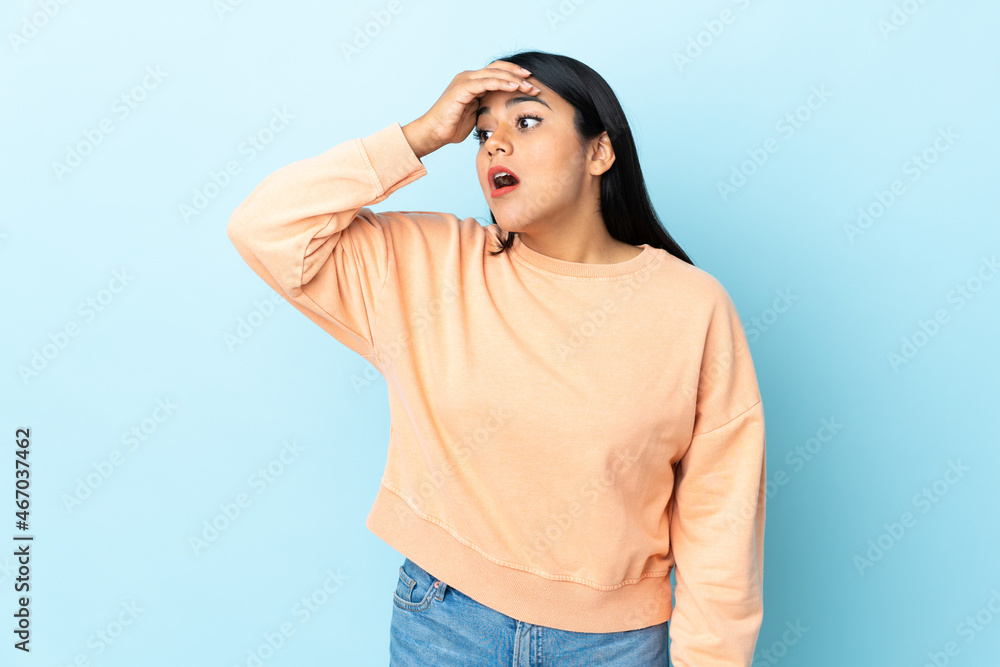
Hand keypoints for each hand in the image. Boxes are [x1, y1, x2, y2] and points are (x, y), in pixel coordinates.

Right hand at [402, 61, 540, 157]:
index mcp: (472, 82)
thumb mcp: (475, 115)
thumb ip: (486, 107)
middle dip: (518, 73)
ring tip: (528, 85)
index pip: (497, 72)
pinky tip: (513, 86)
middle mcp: (468, 77)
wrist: (434, 133)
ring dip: (513, 78)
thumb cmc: (452, 127)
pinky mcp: (461, 88)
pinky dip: (500, 83)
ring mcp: (464, 81)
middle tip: (534, 81)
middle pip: (498, 68)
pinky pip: (485, 82)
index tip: (530, 82)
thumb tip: (503, 110)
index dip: (514, 75)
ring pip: (494, 73)